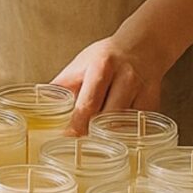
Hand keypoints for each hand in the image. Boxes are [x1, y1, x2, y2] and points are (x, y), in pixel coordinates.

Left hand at [50, 34, 166, 136]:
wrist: (143, 45)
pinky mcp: (153, 103)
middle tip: (79, 147)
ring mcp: (142, 91)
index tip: (66, 137)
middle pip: (108, 117)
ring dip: (109, 137)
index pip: (88, 102)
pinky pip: (137, 126)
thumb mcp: (80, 65)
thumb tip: (38, 106)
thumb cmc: (105, 57)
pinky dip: (125, 134)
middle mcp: (125, 78)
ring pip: (124, 124)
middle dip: (93, 134)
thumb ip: (61, 86)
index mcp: (102, 67)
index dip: (77, 123)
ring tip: (96, 146)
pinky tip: (115, 140)